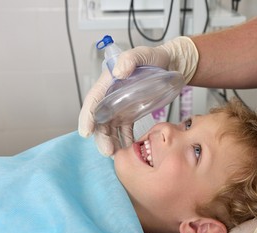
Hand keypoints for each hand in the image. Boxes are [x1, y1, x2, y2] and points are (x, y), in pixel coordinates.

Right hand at [78, 36, 198, 155]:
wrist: (170, 64)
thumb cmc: (154, 58)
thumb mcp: (142, 54)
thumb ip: (130, 59)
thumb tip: (118, 73)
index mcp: (108, 83)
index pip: (93, 101)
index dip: (87, 117)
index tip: (86, 132)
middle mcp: (110, 97)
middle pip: (100, 120)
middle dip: (101, 137)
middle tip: (108, 151)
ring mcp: (120, 107)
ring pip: (110, 128)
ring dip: (111, 142)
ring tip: (116, 155)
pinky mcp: (130, 114)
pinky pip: (124, 130)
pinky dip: (124, 140)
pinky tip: (128, 149)